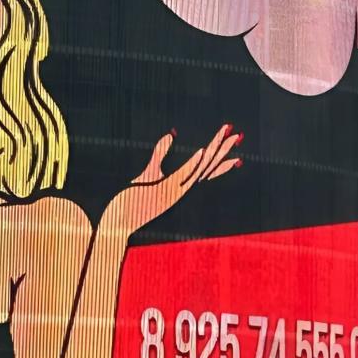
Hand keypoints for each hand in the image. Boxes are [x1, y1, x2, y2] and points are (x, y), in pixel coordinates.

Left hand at [103, 124, 242, 235]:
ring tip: (227, 137)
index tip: (236, 151)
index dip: (222, 161)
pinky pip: (182, 175)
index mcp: (180, 187)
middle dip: (222, 150)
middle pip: (207, 168)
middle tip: (238, 134)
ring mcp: (174, 190)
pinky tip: (202, 151)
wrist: (119, 223)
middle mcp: (181, 190)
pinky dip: (193, 163)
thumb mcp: (148, 174)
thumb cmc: (133, 200)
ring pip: (199, 169)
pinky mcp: (163, 190)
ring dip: (213, 152)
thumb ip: (160, 154)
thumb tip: (170, 135)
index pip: (206, 172)